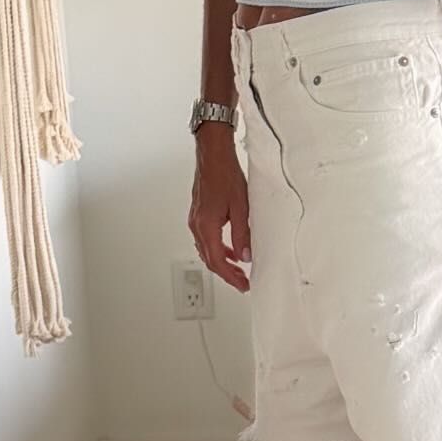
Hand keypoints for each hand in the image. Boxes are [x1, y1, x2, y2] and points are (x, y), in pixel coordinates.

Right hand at [188, 136, 251, 292]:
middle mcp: (197, 225)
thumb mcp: (241, 208)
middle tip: (242, 282)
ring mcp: (195, 219)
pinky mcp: (198, 213)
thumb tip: (246, 256)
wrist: (213, 155)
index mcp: (206, 226)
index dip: (231, 277)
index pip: (217, 262)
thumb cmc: (225, 175)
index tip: (243, 285)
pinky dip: (218, 248)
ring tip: (238, 269)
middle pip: (210, 259)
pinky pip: (206, 239)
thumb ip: (243, 235)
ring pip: (207, 250)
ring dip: (222, 262)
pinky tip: (230, 248)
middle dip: (227, 273)